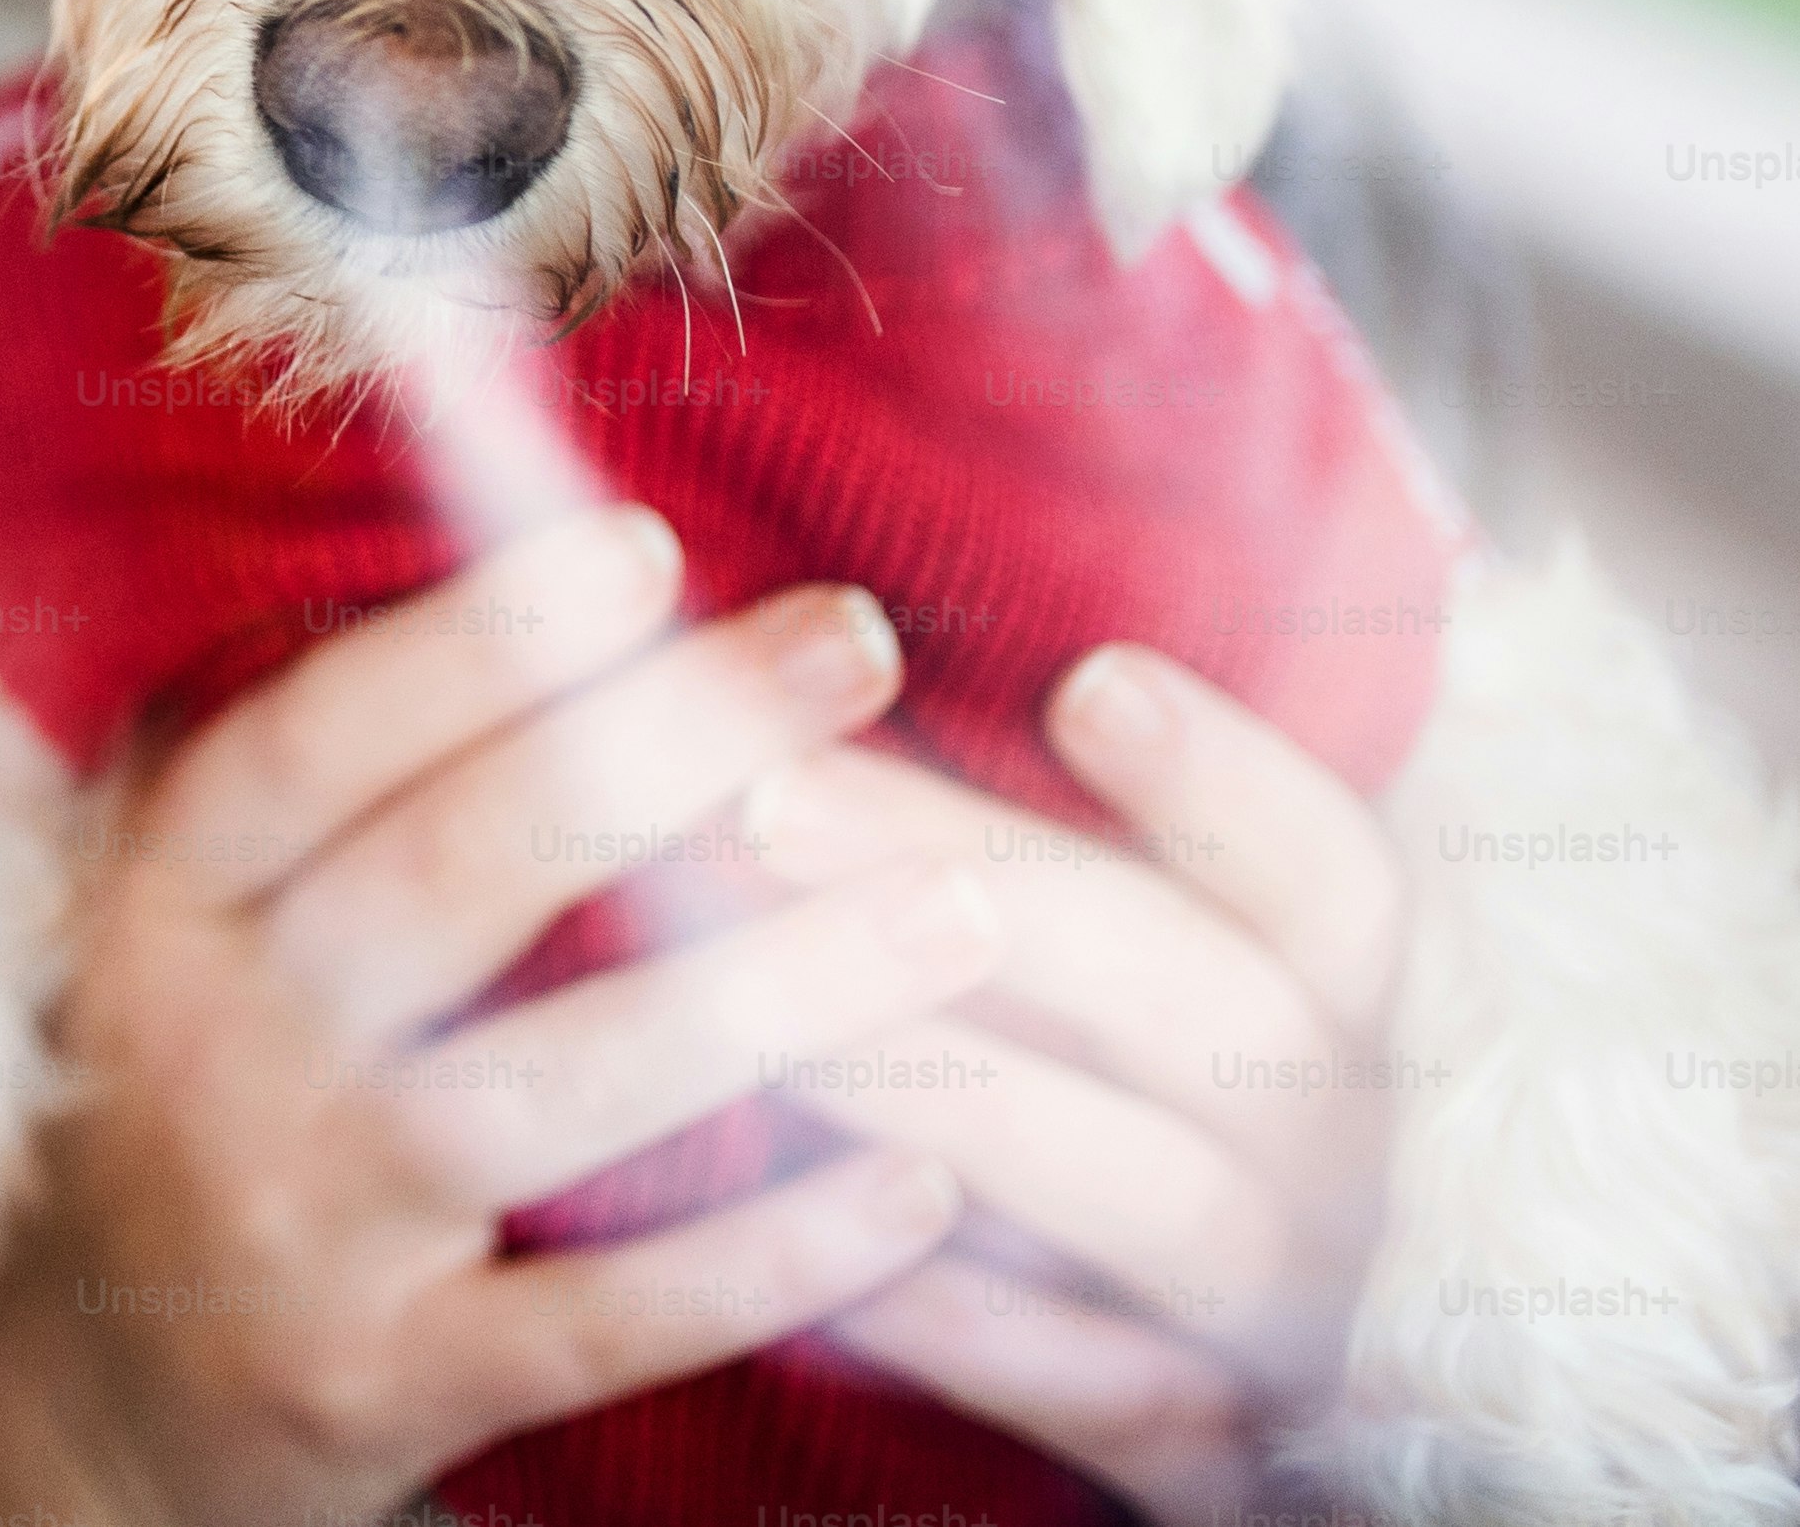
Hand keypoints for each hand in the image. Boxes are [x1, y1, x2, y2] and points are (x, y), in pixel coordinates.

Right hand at [0, 507, 998, 1525]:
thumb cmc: (205, 1109)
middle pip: (449, 878)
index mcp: (162, 906)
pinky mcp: (377, 1388)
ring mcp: (293, 1225)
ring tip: (963, 909)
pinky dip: (762, 1258)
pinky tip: (915, 1185)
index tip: (649, 545)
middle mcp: (208, 1048)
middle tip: (858, 643)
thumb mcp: (196, 937)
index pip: (310, 746)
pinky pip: (595, 1320)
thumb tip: (557, 595)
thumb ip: (333, 800)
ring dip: (765, 992)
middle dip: (666, 747)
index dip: (473, 645)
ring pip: (542, 1090)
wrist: (96, 1413)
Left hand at [747, 645, 1408, 1522]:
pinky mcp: (1212, 1446)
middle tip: (759, 800)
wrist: (1259, 1371)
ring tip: (747, 1015)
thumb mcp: (1171, 953)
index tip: (1090, 678)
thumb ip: (1054, 836)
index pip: (1331, 868)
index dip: (1223, 779)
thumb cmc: (1162, 1087)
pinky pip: (1095, 1395)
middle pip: (1189, 995)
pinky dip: (963, 1332)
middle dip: (968, 889)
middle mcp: (1338, 1138)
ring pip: (1136, 1188)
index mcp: (1344, 996)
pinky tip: (814, 1263)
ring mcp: (1283, 1299)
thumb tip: (824, 645)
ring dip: (942, 1089)